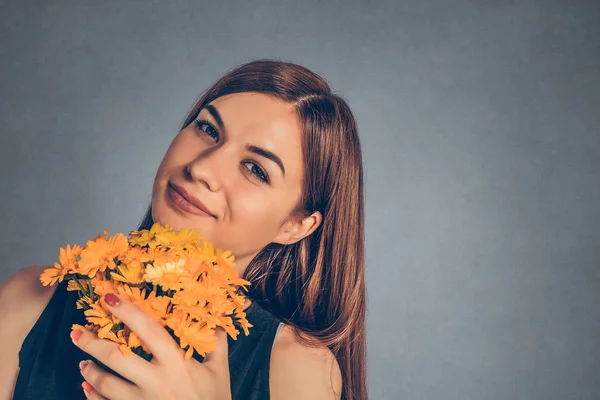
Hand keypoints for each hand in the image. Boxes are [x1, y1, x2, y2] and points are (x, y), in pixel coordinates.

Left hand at [70, 293, 232, 399]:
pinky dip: (93, 397)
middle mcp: (156, 381)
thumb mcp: (220, 370)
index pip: (149, 331)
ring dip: (90, 372)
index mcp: (177, 363)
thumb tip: (217, 316)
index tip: (110, 297)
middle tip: (78, 332)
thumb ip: (217, 343)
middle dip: (93, 343)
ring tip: (84, 362)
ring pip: (106, 384)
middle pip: (117, 357)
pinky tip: (88, 389)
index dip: (128, 312)